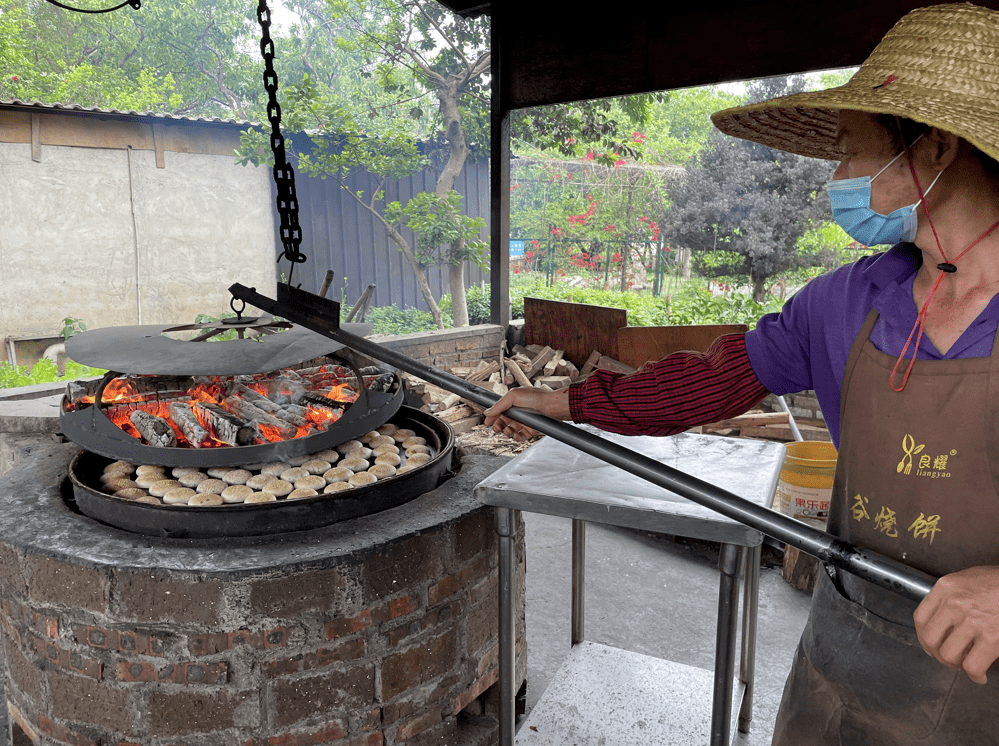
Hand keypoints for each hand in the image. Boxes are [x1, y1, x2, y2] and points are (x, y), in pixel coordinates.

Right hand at [483, 387, 569, 441]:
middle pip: (502, 423)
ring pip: (509, 431)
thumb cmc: (535, 397)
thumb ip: (499, 405)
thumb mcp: (513, 396)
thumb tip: (487, 412)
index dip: (492, 417)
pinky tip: (515, 435)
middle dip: (497, 426)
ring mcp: (523, 423)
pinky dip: (516, 438)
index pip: (498, 412)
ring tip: (508, 431)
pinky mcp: (530, 430)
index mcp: (512, 404)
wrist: (551, 406)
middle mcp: (517, 414)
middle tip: (497, 428)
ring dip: (506, 432)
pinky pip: (519, 437)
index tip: (487, 422)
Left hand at [914, 565, 998, 683]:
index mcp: (947, 588)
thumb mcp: (970, 579)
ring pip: (948, 655)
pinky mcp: (992, 639)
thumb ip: (953, 596)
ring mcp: (973, 622)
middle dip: (937, 654)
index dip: (923, 637)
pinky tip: (980, 674)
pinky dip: (975, 675)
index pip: (920, 618)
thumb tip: (943, 617)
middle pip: (930, 639)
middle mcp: (955, 604)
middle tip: (949, 659)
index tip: (930, 645)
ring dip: (956, 665)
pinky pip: (972, 666)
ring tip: (965, 665)